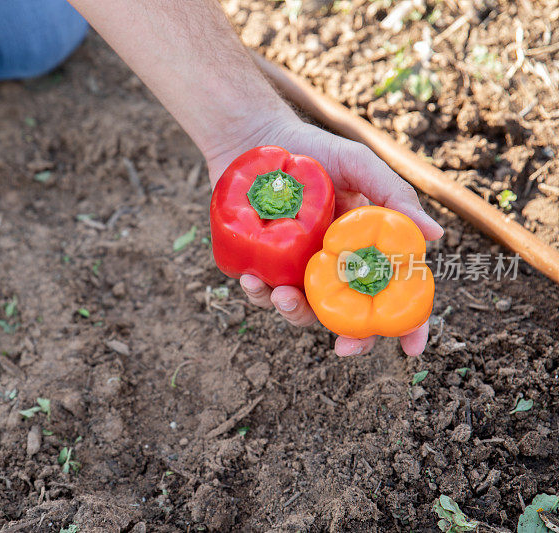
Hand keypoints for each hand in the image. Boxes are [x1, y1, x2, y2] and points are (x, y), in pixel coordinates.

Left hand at [206, 118, 442, 356]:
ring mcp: (296, 269)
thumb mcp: (357, 164)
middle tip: (342, 347)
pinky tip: (251, 277)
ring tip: (282, 295)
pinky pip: (262, 295)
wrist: (253, 138)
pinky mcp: (261, 266)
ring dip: (295, 314)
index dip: (408, 324)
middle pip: (350, 316)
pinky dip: (257, 294)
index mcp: (363, 247)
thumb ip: (394, 196)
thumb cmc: (311, 149)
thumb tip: (436, 236)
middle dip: (350, 339)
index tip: (412, 349)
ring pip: (303, 312)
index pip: (394, 291)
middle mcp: (332, 265)